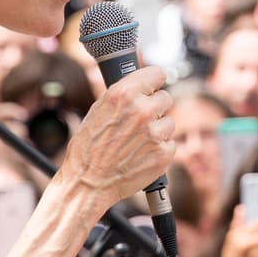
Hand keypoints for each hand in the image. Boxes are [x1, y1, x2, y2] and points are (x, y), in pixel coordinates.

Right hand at [61, 66, 174, 202]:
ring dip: (158, 130)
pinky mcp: (163, 154)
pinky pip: (170, 144)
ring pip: (169, 123)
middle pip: (166, 98)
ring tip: (137, 142)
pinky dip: (159, 150)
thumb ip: (123, 96)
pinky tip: (141, 155)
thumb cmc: (88, 147)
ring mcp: (154, 133)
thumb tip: (142, 85)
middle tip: (141, 120)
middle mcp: (141, 111)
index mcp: (124, 94)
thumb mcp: (99, 110)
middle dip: (155, 108)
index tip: (153, 86)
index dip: (154, 81)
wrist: (88, 182)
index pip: (157, 74)